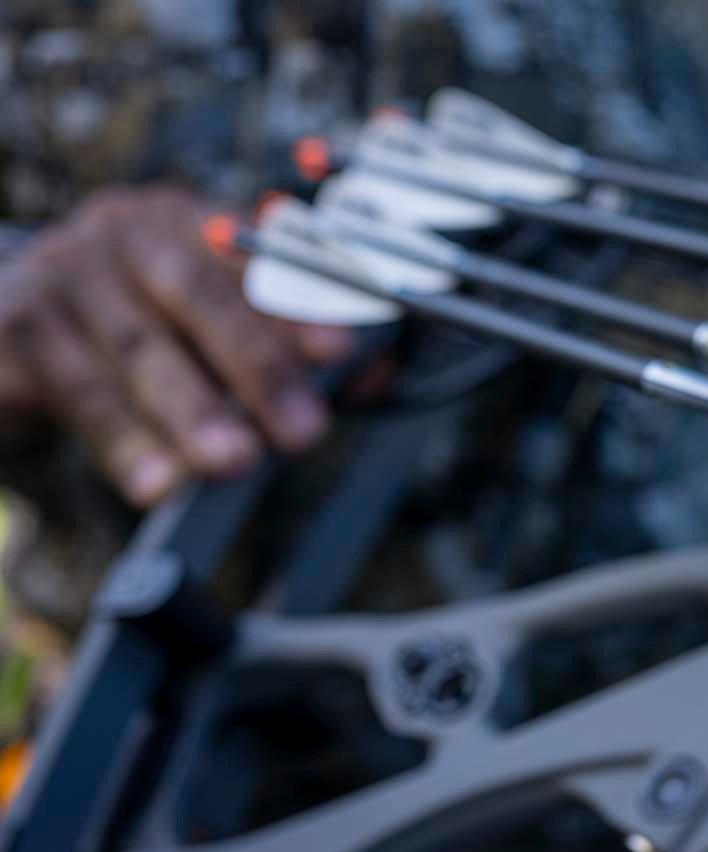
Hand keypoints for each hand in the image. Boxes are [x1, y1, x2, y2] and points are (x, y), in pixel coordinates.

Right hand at [0, 186, 353, 505]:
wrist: (5, 340)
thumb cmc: (131, 335)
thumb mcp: (209, 332)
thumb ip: (289, 348)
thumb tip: (378, 371)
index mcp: (186, 223)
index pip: (252, 254)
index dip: (299, 300)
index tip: (342, 349)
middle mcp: (122, 233)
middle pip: (196, 294)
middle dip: (258, 366)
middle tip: (303, 432)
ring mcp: (60, 276)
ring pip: (134, 348)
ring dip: (191, 412)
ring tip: (234, 462)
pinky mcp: (9, 329)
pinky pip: (73, 391)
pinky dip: (122, 442)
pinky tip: (156, 481)